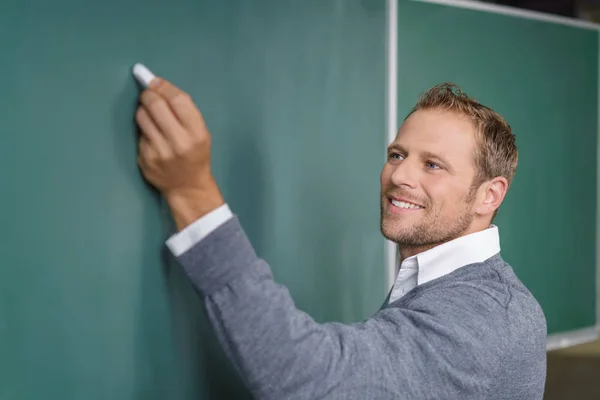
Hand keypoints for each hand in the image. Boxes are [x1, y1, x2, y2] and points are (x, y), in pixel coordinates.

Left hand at [135, 77, 224, 229]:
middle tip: (149, 95)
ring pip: (142, 117)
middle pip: (156, 105)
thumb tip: (156, 83)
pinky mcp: (145, 159)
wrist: (188, 187)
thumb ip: (184, 111)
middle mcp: (178, 142)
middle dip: (149, 95)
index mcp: (197, 133)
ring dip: (143, 110)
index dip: (163, 86)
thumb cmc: (196, 155)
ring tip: (151, 116)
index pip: (177, 100)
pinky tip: (152, 136)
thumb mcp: (201, 133)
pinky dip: (143, 130)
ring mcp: (160, 152)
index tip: (154, 81)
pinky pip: (139, 134)